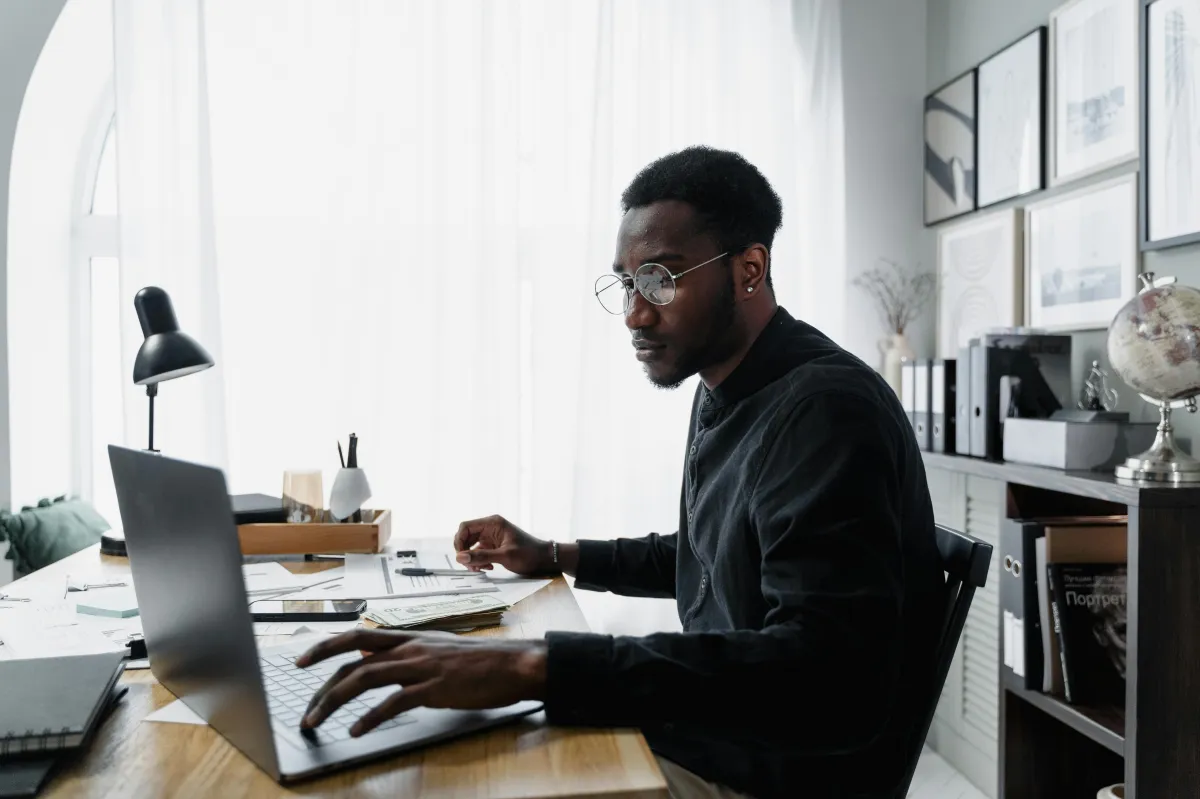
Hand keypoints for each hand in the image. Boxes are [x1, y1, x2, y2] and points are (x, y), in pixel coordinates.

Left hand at [296, 629, 546, 736]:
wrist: (514, 663)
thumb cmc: (481, 661)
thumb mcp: (438, 650)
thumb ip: (409, 655)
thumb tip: (379, 661)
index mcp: (410, 639)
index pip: (358, 636)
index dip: (326, 646)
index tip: (303, 659)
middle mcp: (410, 649)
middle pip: (353, 660)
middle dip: (322, 683)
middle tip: (305, 707)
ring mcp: (421, 667)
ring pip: (365, 679)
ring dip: (334, 702)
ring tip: (317, 722)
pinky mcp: (434, 688)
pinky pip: (394, 703)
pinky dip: (371, 718)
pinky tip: (357, 731)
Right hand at [453, 514, 566, 574]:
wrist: (544, 559)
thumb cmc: (528, 554)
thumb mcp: (505, 556)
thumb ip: (482, 556)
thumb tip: (460, 557)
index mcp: (492, 523)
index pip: (465, 527)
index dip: (459, 541)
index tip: (461, 557)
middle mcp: (490, 527)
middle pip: (466, 537)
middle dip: (465, 552)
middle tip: (471, 566)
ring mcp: (491, 537)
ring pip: (471, 546)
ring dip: (472, 558)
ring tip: (481, 568)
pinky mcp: (493, 546)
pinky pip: (478, 552)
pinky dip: (479, 561)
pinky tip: (488, 568)